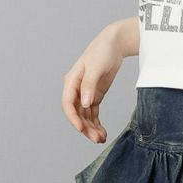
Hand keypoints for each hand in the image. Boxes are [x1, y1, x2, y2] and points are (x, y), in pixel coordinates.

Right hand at [62, 25, 124, 142]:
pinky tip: (102, 132)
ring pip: (85, 116)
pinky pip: (92, 113)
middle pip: (77, 113)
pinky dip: (96, 123)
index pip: (68, 104)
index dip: (73, 118)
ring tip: (101, 138)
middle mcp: (76, 89)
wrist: (114, 44)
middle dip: (85, 127)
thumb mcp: (96, 67)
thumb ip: (89, 85)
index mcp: (71, 81)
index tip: (81, 129)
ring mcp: (85, 93)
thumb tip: (84, 103)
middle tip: (96, 139)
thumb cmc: (102, 51)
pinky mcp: (94, 95)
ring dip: (91, 128)